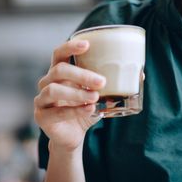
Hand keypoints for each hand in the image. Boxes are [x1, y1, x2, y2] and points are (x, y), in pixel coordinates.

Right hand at [34, 39, 105, 153]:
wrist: (73, 137)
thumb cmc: (85, 110)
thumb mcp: (100, 96)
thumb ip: (114, 85)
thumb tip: (141, 74)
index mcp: (59, 73)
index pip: (59, 53)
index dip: (70, 47)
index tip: (87, 45)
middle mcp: (47, 82)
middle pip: (59, 70)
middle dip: (81, 74)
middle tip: (102, 82)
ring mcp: (41, 99)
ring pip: (54, 89)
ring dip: (76, 92)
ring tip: (95, 97)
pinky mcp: (41, 115)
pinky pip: (55, 110)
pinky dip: (74, 110)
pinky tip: (89, 110)